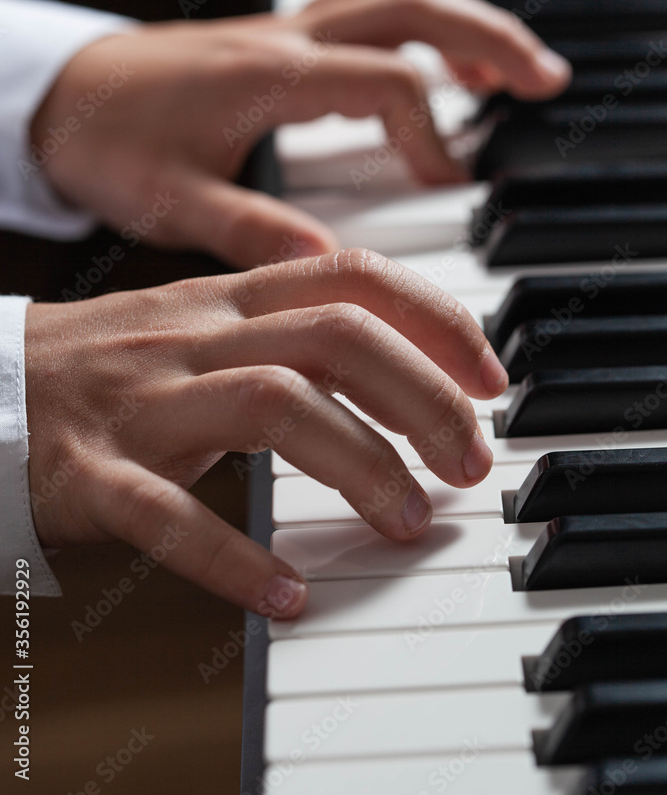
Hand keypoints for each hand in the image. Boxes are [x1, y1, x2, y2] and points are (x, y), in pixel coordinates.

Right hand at [25, 249, 507, 617]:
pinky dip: (234, 557)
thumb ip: (295, 329)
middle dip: (421, 398)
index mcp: (227, 301)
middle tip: (469, 463)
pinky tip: (286, 597)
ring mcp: (144, 401)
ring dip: (358, 466)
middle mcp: (195, 339)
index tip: (489, 378)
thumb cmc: (115, 362)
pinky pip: (168, 514)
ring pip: (271, 407)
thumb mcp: (208, 325)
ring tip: (406, 522)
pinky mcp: (94, 472)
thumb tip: (402, 356)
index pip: (348, 277)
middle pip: (333, 338)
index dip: (433, 318)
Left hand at [30, 0, 570, 267]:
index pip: (386, 83)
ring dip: (456, 26)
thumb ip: (247, 230)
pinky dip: (409, 32)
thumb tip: (326, 265)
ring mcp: (280, 33)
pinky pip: (358, 13)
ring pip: (390, 0)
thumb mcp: (167, 200)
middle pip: (410, 11)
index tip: (449, 186)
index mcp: (269, 77)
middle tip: (543, 81)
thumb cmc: (107, 142)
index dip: (430, 134)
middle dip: (486, 40)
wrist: (59, 96)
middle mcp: (285, 41)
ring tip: (506, 71)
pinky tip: (425, 68)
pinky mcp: (272, 42)